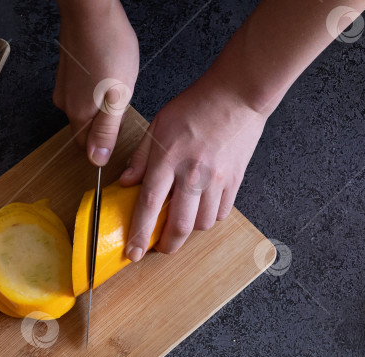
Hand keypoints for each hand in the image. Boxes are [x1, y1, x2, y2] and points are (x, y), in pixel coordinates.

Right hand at [53, 1, 138, 165]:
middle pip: (87, 128)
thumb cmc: (108, 48)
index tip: (120, 126)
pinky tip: (107, 70)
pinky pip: (83, 90)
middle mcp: (66, 104)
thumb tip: (96, 160)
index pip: (87, 148)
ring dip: (102, 102)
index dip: (106, 142)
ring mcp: (64, 87)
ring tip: (115, 82)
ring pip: (86, 108)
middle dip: (105, 122)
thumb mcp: (117, 97)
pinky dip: (96, 86)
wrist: (91, 11)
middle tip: (121, 100)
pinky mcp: (67, 72)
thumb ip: (106, 132)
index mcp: (79, 115)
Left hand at [119, 72, 268, 259]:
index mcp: (168, 159)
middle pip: (179, 226)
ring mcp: (216, 180)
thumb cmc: (196, 105)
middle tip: (159, 247)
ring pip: (202, 224)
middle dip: (167, 245)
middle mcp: (192, 174)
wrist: (237, 95)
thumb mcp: (158, 125)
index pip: (148, 206)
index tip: (132, 253)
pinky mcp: (234, 181)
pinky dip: (209, 217)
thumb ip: (141, 157)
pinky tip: (201, 208)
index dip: (138, 234)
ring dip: (189, 230)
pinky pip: (221, 213)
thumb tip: (127, 182)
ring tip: (181, 220)